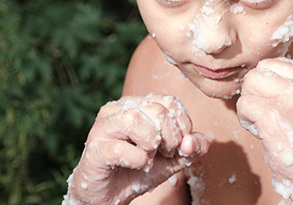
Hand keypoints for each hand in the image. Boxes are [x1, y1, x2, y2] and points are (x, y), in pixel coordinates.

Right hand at [63, 94, 208, 204]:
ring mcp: (103, 126)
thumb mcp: (176, 158)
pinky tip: (138, 165)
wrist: (111, 196)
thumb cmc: (141, 170)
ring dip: (152, 145)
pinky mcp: (94, 148)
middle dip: (171, 138)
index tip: (176, 146)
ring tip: (149, 157)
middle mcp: (119, 108)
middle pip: (158, 110)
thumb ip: (193, 147)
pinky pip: (120, 148)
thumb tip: (193, 142)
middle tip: (164, 155)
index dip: (183, 127)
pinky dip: (138, 159)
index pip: (171, 102)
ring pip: (135, 119)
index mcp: (140, 103)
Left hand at [237, 58, 292, 204]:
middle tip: (268, 115)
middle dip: (257, 92)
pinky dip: (245, 119)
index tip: (278, 107)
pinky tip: (261, 132)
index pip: (276, 63)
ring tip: (264, 122)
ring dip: (250, 103)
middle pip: (260, 70)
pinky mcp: (275, 114)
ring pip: (250, 82)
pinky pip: (244, 104)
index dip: (269, 85)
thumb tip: (260, 72)